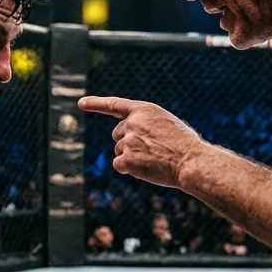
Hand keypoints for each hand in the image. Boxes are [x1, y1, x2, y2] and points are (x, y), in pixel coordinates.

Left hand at [78, 96, 205, 187]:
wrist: (190, 161)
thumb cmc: (184, 145)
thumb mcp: (166, 124)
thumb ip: (146, 125)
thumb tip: (128, 139)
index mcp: (144, 110)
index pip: (114, 105)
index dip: (96, 103)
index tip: (80, 103)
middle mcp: (132, 122)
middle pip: (117, 134)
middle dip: (128, 142)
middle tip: (149, 149)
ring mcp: (128, 140)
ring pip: (119, 151)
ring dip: (132, 157)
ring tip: (153, 159)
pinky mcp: (127, 159)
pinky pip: (119, 164)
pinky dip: (128, 168)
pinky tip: (146, 168)